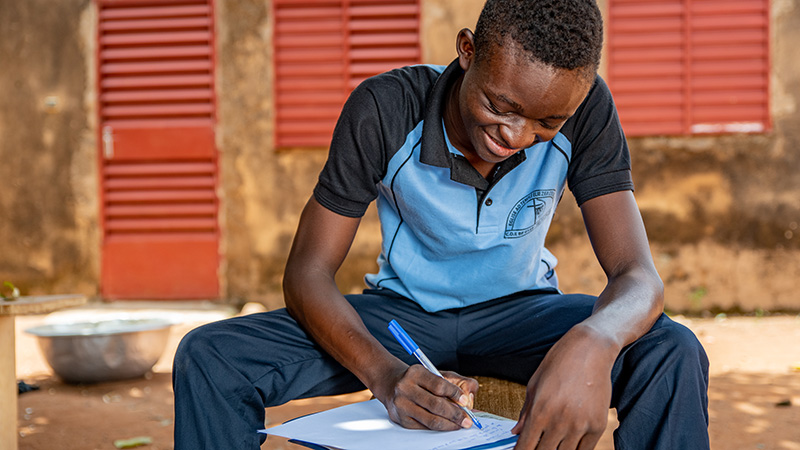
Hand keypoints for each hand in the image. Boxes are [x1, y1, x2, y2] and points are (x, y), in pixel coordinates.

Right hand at [379, 363, 478, 430]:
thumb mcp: (436, 373)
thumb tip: (470, 395)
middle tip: (467, 420)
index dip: (454, 393)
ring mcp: (401, 404)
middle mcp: (405, 387)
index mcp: (416, 373)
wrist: (392, 385)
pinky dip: (438, 428)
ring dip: (449, 424)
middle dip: (455, 414)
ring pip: (430, 419)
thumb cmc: (419, 380)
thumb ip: (456, 381)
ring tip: (460, 424)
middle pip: (435, 404)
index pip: (438, 385)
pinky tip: (447, 425)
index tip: (465, 401)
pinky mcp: (401, 418)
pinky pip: (423, 426)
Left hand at [511, 326, 615, 449]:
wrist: (590, 349)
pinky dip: (576, 449)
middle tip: (537, 444)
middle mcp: (559, 421)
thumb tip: (515, 432)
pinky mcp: (598, 426)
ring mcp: (580, 425)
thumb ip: (525, 412)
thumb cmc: (560, 362)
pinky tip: (569, 443)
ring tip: (553, 442)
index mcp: (540, 411)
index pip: (526, 447)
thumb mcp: (534, 384)